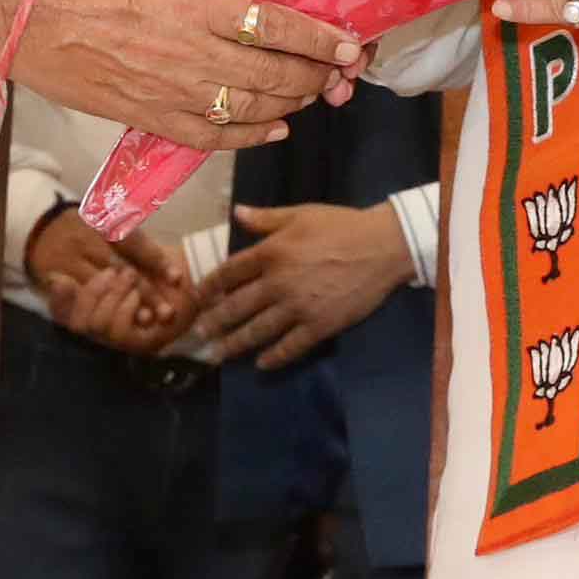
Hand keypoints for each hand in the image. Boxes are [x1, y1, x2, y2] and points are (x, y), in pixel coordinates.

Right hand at [13, 0, 362, 152]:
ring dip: (291, 104)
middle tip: (340, 71)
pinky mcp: (145, 116)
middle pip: (272, 74)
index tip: (347, 43)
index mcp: (190, 2)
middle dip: (316, 76)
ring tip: (314, 95)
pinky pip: (210, 135)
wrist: (16, 14)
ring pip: (249, 108)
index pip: (274, 26)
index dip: (318, 39)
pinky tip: (273, 128)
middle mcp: (187, 52)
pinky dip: (249, 135)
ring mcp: (167, 90)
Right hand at [28, 210, 194, 354]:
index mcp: (101, 219)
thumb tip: (161, 239)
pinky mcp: (56, 277)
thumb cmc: (85, 223)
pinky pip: (80, 296)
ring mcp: (69, 260)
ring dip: (124, 304)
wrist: (40, 226)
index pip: (132, 241)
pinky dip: (100, 308)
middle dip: (144, 290)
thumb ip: (131, 227)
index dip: (154, 259)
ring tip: (148, 318)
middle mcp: (86, 240)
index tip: (175, 277)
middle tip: (167, 310)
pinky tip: (118, 320)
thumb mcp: (106, 212)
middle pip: (119, 267)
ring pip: (101, 285)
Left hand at [194, 200, 419, 368]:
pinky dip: (274, 358)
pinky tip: (262, 364)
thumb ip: (266, 218)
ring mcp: (298, 307)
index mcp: (271, 252)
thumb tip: (237, 213)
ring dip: (235, 345)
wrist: (382, 247)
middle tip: (197, 335)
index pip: (229, 273)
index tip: (196, 298)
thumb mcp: (301, 214)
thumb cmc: (341, 226)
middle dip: (214, 323)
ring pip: (257, 331)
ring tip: (218, 355)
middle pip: (237, 307)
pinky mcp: (319, 325)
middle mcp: (278, 283)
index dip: (209, 287)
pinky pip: (290, 347)